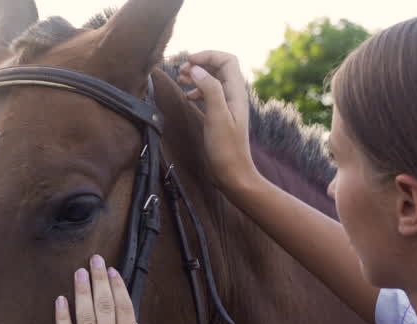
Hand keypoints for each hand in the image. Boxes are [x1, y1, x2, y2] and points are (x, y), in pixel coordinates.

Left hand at [54, 255, 150, 323]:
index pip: (125, 309)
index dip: (118, 287)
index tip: (112, 271)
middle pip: (105, 306)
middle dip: (100, 280)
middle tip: (94, 259)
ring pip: (86, 317)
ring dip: (82, 292)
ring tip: (79, 272)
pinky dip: (62, 318)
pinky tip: (61, 300)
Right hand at [178, 51, 257, 195]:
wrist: (233, 174)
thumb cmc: (226, 149)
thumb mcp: (217, 117)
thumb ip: (209, 90)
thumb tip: (196, 69)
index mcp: (236, 92)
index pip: (226, 60)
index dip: (207, 55)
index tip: (188, 62)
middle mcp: (234, 96)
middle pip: (219, 67)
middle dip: (200, 63)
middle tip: (181, 71)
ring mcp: (227, 106)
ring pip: (212, 80)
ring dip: (196, 76)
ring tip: (180, 80)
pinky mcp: (220, 116)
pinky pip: (209, 94)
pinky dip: (197, 90)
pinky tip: (187, 97)